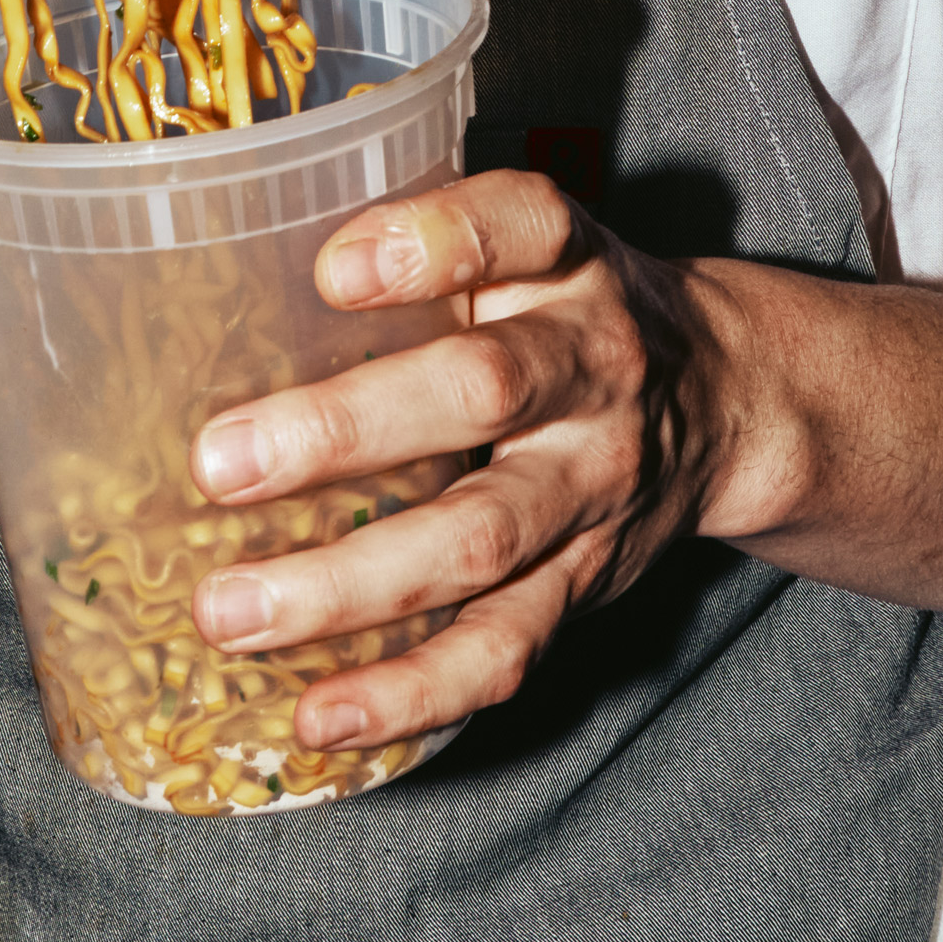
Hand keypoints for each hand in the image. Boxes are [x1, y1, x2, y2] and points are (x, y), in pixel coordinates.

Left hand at [186, 169, 734, 751]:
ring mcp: (592, 483)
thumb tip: (223, 251)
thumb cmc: (558, 304)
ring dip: (347, 586)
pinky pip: (502, 647)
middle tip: (218, 464)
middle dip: (343, 431)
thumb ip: (410, 238)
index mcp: (565, 261)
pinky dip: (408, 692)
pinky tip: (317, 715)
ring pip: (480, 538)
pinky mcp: (585, 583)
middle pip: (481, 391)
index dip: (432, 243)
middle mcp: (591, 366)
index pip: (520, 226)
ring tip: (230, 612)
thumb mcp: (517, 241)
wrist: (723, 398)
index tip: (331, 269)